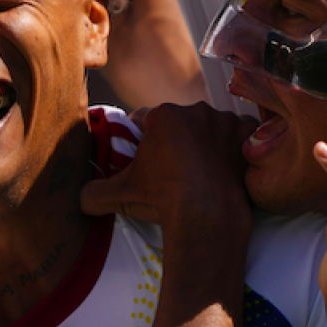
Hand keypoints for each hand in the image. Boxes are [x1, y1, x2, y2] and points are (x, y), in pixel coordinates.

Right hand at [80, 103, 253, 229]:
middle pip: (182, 121)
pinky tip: (234, 164)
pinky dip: (241, 145)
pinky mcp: (249, 134)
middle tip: (178, 167)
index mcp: (162, 116)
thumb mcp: (120, 196)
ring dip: (210, 140)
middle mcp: (194, 109)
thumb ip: (94, 193)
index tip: (148, 156)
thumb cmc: (162, 200)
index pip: (146, 119)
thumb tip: (77, 198)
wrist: (206, 216)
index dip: (144, 137)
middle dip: (179, 138)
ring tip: (207, 169)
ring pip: (213, 125)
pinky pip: (246, 133)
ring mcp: (225, 120)